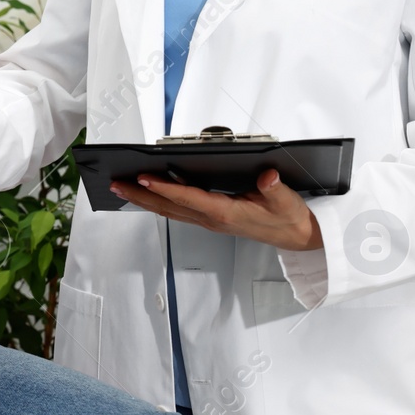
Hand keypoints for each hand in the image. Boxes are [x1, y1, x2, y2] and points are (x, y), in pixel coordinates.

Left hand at [111, 168, 323, 251]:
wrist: (299, 237)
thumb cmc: (290, 217)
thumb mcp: (288, 201)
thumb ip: (276, 189)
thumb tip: (267, 177)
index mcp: (227, 213)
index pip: (189, 199)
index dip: (165, 188)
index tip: (143, 177)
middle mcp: (212, 219)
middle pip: (169, 207)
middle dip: (141, 195)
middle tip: (116, 184)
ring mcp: (210, 221)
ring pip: (170, 210)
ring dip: (145, 199)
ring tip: (122, 186)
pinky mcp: (211, 218)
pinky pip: (179, 210)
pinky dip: (160, 201)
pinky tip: (148, 192)